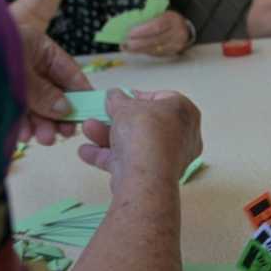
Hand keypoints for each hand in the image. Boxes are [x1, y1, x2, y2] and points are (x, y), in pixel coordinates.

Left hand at [18, 26, 91, 144]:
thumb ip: (45, 93)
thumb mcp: (22, 74)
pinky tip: (20, 133)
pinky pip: (13, 106)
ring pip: (33, 101)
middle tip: (60, 136)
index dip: (80, 93)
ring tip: (41, 138)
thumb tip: (67, 109)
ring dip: (40, 121)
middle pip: (52, 90)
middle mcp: (26, 59)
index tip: (87, 115)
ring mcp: (10, 74)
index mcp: (38, 45)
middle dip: (57, 114)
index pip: (69, 71)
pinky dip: (19, 120)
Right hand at [78, 89, 202, 194]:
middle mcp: (181, 136)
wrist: (144, 175)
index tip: (119, 98)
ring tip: (87, 128)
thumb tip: (114, 95)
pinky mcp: (151, 176)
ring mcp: (167, 158)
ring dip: (107, 136)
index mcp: (184, 112)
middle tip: (99, 114)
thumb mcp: (125, 106)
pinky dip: (106, 156)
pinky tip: (86, 151)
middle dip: (115, 119)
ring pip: (134, 143)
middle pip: (143, 123)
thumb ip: (117, 99)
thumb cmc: (145, 133)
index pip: (160, 98)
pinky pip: (128, 162)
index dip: (136, 97)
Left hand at [123, 11, 190, 55]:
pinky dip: (145, 52)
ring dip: (139, 49)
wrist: (184, 28)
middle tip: (126, 42)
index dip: (143, 30)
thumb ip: (149, 18)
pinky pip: (157, 54)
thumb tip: (130, 25)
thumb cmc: (168, 19)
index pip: (157, 26)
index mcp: (172, 19)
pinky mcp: (173, 52)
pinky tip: (136, 50)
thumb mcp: (161, 13)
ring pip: (156, 49)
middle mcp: (177, 32)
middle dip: (139, 42)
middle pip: (156, 40)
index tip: (130, 32)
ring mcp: (176, 44)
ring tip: (127, 47)